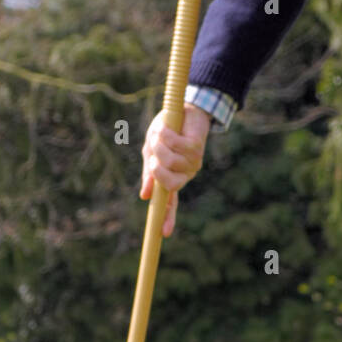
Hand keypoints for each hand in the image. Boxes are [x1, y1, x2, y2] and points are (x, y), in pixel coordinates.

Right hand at [139, 103, 211, 236]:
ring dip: (159, 145)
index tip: (163, 234)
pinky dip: (166, 134)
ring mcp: (193, 162)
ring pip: (170, 161)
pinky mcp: (197, 148)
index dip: (167, 217)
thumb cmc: (166, 131)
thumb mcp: (151, 152)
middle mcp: (185, 174)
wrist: (183, 108)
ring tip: (161, 134)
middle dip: (155, 170)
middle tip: (152, 155)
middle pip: (169, 186)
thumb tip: (144, 196)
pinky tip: (166, 128)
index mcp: (173, 178)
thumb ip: (149, 173)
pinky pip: (177, 145)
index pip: (170, 203)